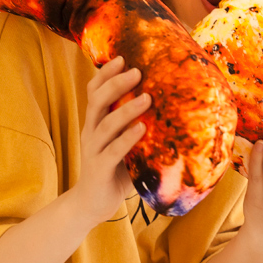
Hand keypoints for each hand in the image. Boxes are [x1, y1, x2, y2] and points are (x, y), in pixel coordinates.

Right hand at [65, 56, 150, 226]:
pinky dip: (127, 139)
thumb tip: (172, 105)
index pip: (93, 92)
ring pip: (105, 124)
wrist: (92, 205)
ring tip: (147, 98)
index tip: (122, 57)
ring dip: (126, 109)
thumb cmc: (115, 170)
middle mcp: (90, 132)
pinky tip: (142, 129)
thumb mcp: (124, 143)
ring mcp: (93, 151)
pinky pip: (112, 151)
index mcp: (95, 123)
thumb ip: (138, 126)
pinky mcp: (99, 169)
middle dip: (116, 84)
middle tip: (137, 71)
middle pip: (97, 101)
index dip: (105, 74)